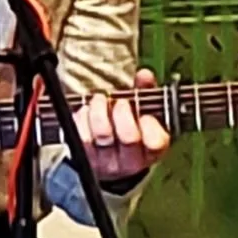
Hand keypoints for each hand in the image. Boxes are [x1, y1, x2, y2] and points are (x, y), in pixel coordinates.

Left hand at [79, 69, 170, 184]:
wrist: (105, 158)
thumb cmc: (128, 130)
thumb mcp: (142, 114)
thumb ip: (146, 93)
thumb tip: (144, 75)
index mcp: (150, 151)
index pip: (156, 142)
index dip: (150, 125)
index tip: (145, 115)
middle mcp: (129, 162)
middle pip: (129, 137)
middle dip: (123, 112)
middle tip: (119, 102)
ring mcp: (105, 163)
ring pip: (103, 134)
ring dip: (100, 110)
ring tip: (99, 100)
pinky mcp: (84, 159)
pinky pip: (81, 136)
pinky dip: (82, 118)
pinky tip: (85, 111)